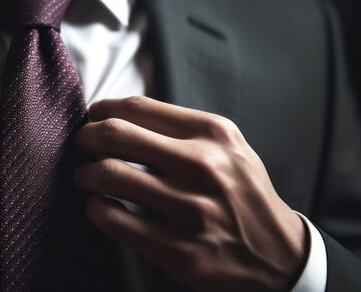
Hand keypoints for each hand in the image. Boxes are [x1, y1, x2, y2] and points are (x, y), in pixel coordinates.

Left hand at [74, 96, 306, 291]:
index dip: (102, 110)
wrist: (278, 252)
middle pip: (116, 135)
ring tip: (86, 176)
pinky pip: (115, 221)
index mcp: (213, 134)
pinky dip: (96, 209)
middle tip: (82, 144)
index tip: (93, 117)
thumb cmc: (241, 191)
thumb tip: (116, 115)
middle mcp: (204, 168)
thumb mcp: (227, 146)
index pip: (136, 108)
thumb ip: (180, 128)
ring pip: (109, 176)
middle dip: (85, 137)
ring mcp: (191, 212)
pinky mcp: (178, 252)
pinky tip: (98, 206)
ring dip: (85, 174)